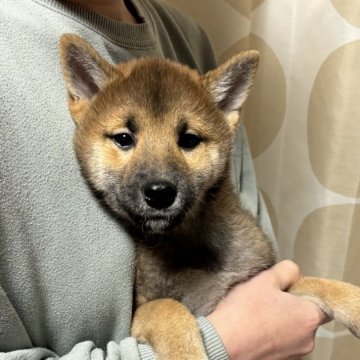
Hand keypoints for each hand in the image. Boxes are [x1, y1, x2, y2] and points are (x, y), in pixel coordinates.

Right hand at [207, 260, 328, 359]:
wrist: (223, 343)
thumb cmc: (244, 312)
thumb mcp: (265, 279)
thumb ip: (286, 270)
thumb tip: (294, 273)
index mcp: (309, 317)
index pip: (321, 300)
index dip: (303, 290)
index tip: (286, 286)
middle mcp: (308, 340)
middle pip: (305, 315)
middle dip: (288, 304)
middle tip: (266, 297)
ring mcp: (294, 354)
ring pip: (292, 329)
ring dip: (279, 320)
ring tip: (256, 312)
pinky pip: (281, 342)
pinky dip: (270, 334)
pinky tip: (253, 326)